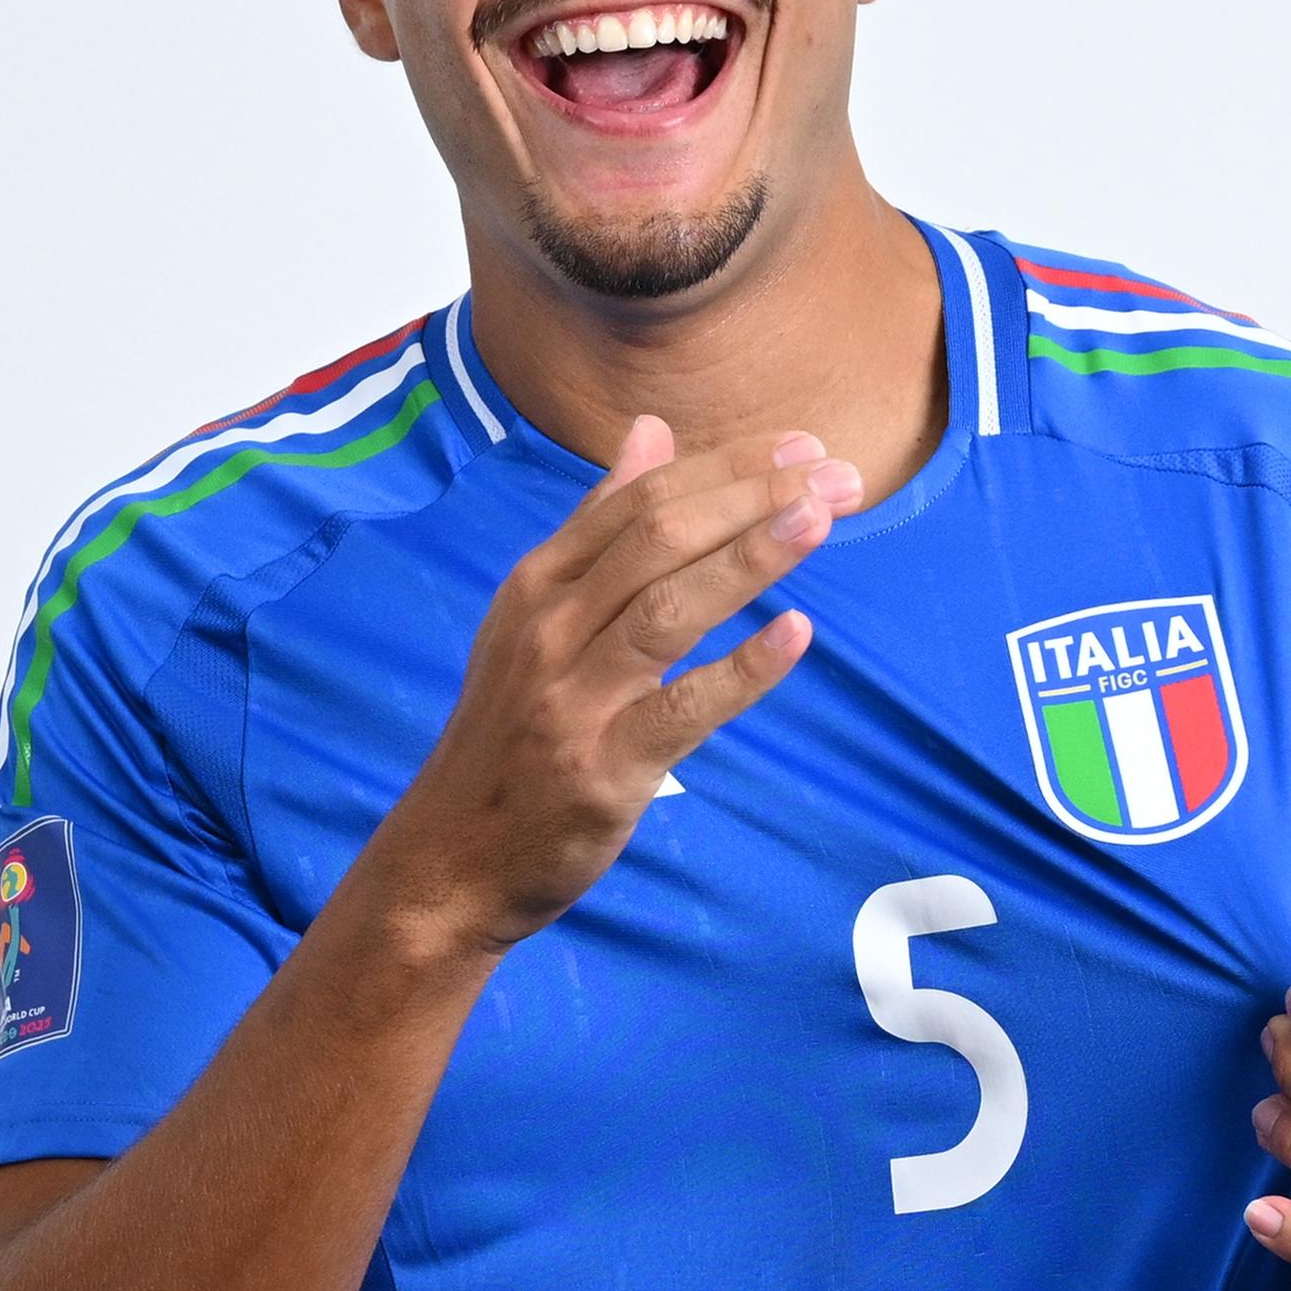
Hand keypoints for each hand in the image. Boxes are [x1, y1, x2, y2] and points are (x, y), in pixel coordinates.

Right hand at [368, 416, 854, 955]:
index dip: (725, 464)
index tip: (801, 445)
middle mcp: (549, 628)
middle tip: (838, 476)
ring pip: (670, 607)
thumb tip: (651, 433)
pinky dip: (743, 669)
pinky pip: (683, 707)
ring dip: (752, 556)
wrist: (452, 857)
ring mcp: (572, 698)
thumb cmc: (510, 732)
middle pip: (659, 537)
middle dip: (753, 496)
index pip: (639, 498)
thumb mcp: (534, 616)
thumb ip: (597, 526)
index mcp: (537, 583)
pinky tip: (796, 633)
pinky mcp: (603, 768)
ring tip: (822, 520)